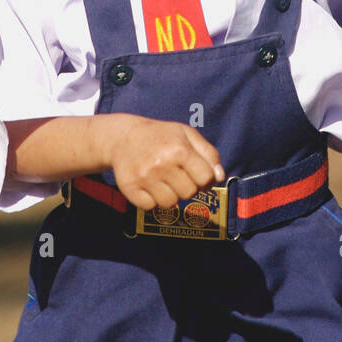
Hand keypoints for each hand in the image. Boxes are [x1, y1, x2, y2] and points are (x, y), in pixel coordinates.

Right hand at [104, 115, 224, 211]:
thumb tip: (219, 177)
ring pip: (170, 203)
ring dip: (170, 194)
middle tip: (177, 175)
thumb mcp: (186, 134)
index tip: (198, 175)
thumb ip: (208, 153)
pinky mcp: (129, 188)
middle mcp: (161, 164)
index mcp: (179, 150)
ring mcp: (144, 177)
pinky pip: (150, 207)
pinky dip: (152, 200)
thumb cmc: (160, 136)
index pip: (206, 179)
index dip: (206, 180)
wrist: (122, 137)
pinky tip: (149, 185)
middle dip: (187, 187)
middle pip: (189, 193)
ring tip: (162, 179)